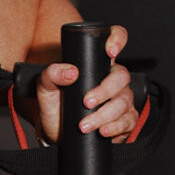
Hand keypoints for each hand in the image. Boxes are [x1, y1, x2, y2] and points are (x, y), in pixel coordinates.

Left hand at [35, 25, 134, 141]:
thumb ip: (52, 74)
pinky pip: (128, 121)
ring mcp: (121, 100)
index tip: (110, 52)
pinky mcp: (124, 120)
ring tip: (85, 125)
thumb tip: (71, 72)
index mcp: (97, 65)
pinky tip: (103, 131)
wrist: (57, 135)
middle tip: (86, 102)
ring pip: (124, 102)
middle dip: (105, 91)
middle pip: (122, 77)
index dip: (118, 39)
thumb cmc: (55, 107)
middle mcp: (112, 79)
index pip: (114, 40)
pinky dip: (115, 127)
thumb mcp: (46, 88)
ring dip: (105, 114)